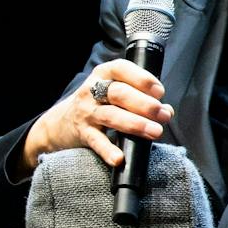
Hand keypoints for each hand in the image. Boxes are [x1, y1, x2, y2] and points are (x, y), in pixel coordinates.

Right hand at [23, 59, 173, 172]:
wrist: (60, 123)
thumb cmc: (98, 104)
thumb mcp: (115, 94)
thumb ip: (141, 99)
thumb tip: (167, 111)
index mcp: (103, 75)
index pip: (121, 69)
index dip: (142, 79)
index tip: (159, 92)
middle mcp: (92, 91)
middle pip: (119, 93)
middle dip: (145, 104)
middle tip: (163, 116)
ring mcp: (86, 112)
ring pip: (111, 116)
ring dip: (135, 124)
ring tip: (155, 132)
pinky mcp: (83, 133)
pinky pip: (96, 142)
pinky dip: (108, 150)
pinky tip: (119, 158)